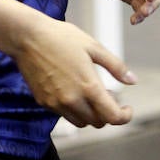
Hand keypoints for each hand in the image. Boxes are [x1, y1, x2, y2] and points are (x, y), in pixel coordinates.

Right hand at [11, 11, 135, 128]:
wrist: (27, 37)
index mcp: (89, 87)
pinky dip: (74, 109)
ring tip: (91, 94)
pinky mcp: (44, 102)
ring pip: (81, 122)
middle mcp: (72, 100)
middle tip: (109, 96)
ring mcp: (56, 103)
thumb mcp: (94, 47)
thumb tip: (132, 81)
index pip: (112, 117)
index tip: (127, 109)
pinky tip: (73, 90)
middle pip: (98, 122)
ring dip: (91, 114)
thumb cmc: (61, 37)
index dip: (124, 117)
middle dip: (108, 113)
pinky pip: (64, 114)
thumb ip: (115, 66)